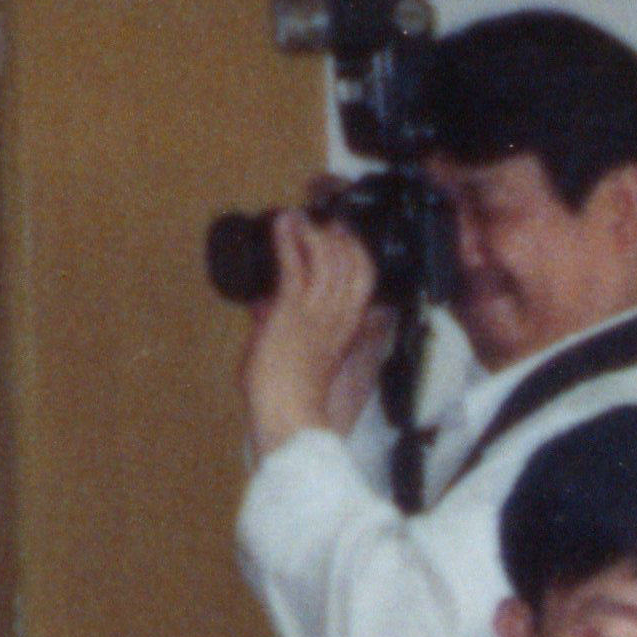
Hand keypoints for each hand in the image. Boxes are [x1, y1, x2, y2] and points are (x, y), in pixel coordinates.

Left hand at [236, 201, 386, 454]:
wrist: (292, 420)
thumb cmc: (302, 404)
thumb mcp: (307, 362)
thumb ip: (293, 333)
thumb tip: (270, 307)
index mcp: (351, 331)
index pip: (366, 283)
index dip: (358, 255)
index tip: (345, 237)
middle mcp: (341, 319)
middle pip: (356, 265)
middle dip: (343, 237)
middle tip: (325, 220)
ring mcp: (318, 314)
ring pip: (329, 259)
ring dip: (313, 232)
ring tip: (298, 217)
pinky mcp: (292, 314)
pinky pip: (295, 266)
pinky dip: (289, 241)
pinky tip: (283, 225)